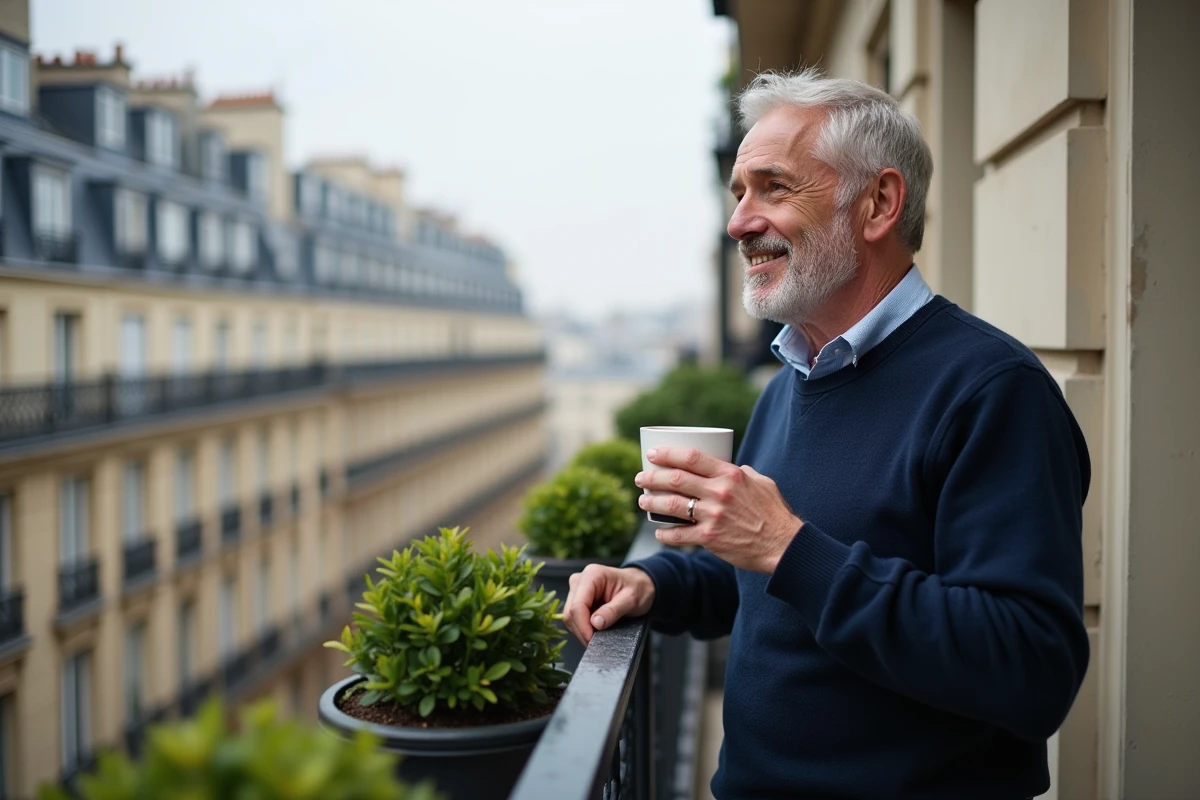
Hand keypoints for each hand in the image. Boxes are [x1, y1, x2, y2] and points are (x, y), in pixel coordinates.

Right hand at [562, 565, 656, 644]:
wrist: (640, 584)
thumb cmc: (637, 588)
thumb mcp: (631, 599)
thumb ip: (613, 611)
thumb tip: (595, 623)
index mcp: (592, 575)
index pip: (578, 605)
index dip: (583, 626)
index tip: (592, 640)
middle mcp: (580, 580)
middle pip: (571, 612)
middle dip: (583, 630)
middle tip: (598, 642)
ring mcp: (577, 589)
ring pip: (570, 617)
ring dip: (583, 630)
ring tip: (600, 635)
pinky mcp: (578, 599)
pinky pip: (574, 618)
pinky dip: (584, 628)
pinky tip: (596, 630)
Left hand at [634, 446, 801, 573]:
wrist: (783, 545)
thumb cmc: (774, 513)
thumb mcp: (762, 483)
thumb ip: (743, 473)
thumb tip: (729, 466)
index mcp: (730, 475)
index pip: (691, 457)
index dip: (668, 454)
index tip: (653, 454)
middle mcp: (719, 493)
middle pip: (676, 479)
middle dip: (652, 477)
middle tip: (641, 478)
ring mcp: (713, 516)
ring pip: (672, 505)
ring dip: (652, 502)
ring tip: (642, 501)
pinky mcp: (710, 539)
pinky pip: (680, 535)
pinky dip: (665, 534)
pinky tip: (658, 532)